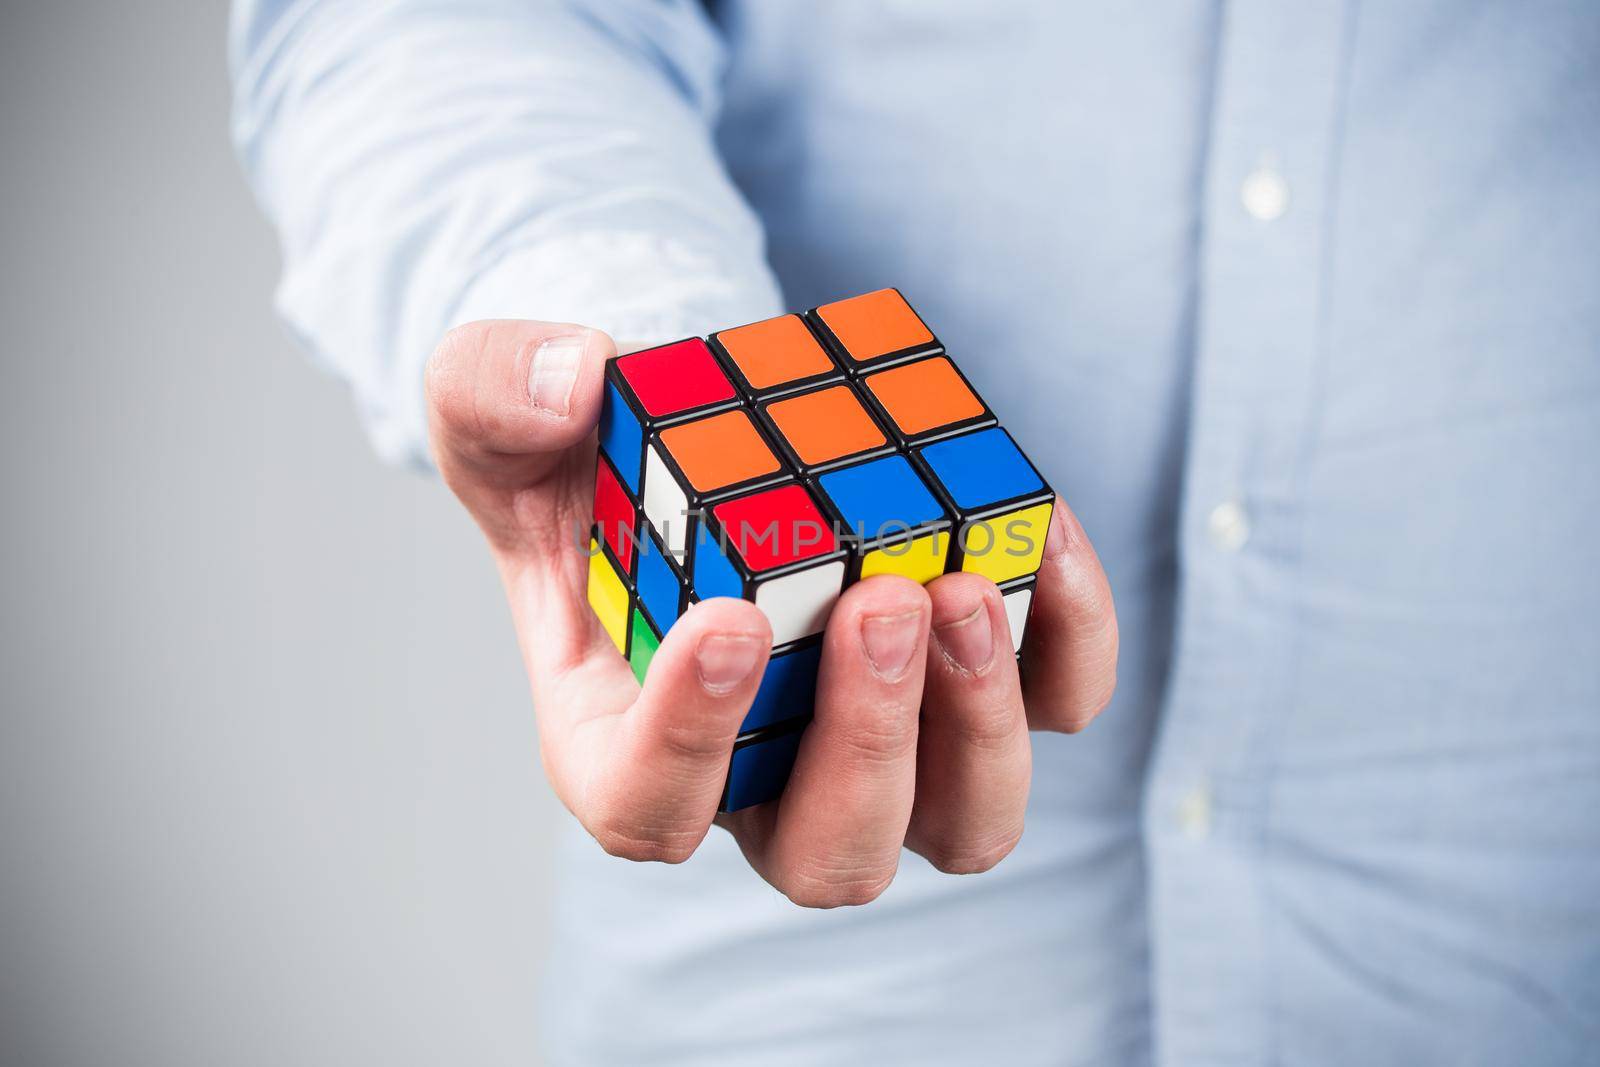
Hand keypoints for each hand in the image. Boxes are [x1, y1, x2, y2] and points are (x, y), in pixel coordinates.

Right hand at [426, 318, 1117, 905]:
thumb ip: (499, 389)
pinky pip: (1056, 705)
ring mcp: (883, 737)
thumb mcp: (498, 403)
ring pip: (962, 823)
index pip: (650, 808)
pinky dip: (1072, 636)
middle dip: (868, 744)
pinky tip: (1039, 524)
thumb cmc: (584, 451)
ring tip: (964, 584)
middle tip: (880, 604)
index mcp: (623, 738)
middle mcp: (765, 771)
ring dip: (978, 724)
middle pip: (832, 855)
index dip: (692, 744)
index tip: (730, 621)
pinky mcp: (974, 673)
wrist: (687, 424)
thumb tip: (574, 380)